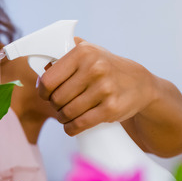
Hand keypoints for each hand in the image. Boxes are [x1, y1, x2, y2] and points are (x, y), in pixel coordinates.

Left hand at [37, 38, 155, 135]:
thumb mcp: (89, 52)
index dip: (43, 91)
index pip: (48, 80)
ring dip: (62, 118)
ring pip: (67, 113)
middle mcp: (94, 68)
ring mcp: (104, 89)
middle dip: (55, 106)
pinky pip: (80, 124)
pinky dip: (71, 128)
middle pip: (57, 99)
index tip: (45, 95)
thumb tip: (41, 66)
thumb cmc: (107, 68)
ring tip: (66, 115)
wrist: (140, 84)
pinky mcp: (111, 108)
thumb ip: (65, 53)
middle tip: (59, 105)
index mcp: (83, 52)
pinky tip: (71, 126)